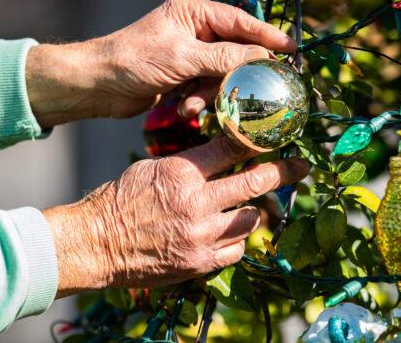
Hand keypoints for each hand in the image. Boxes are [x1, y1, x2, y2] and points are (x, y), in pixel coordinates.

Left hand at [26, 0, 295, 127]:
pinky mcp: (182, 74)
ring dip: (210, 93)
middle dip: (233, 75)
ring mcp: (188, 52)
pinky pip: (204, 87)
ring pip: (219, 73)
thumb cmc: (134, 60)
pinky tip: (184, 108)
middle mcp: (194, 28)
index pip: (240, 22)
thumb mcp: (183, 58)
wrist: (100, 85)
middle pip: (233, 51)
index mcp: (194, 12)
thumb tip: (263, 57)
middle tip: (251, 91)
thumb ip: (224, 57)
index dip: (267, 36)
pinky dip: (197, 100)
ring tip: (194, 104)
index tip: (292, 49)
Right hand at [43, 136, 308, 296]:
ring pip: (250, 219)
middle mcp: (197, 203)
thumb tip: (219, 158)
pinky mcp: (199, 261)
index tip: (280, 139)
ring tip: (249, 207)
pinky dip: (237, 239)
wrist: (99, 243)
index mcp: (182, 173)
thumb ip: (188, 165)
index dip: (261, 142)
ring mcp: (200, 235)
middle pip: (253, 183)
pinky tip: (228, 233)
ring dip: (254, 211)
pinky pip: (236, 249)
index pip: (233, 149)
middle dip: (283, 172)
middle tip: (302, 168)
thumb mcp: (152, 168)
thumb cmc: (120, 200)